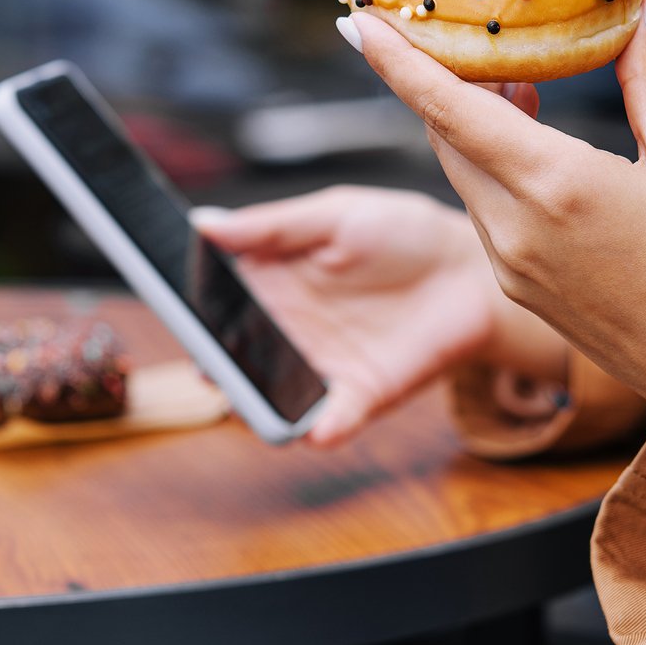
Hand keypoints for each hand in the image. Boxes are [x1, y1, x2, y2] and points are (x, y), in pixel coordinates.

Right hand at [192, 186, 567, 445]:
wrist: (468, 270)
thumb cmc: (401, 233)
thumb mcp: (335, 215)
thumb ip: (272, 226)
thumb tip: (203, 223)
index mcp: (270, 282)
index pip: (215, 303)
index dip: (192, 309)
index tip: (177, 308)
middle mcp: (285, 331)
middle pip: (233, 356)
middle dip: (215, 363)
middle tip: (206, 359)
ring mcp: (320, 367)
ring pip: (271, 396)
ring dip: (256, 403)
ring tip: (247, 398)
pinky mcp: (361, 395)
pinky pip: (332, 420)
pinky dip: (321, 429)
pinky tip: (317, 429)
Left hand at [343, 0, 645, 511]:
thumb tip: (643, 17)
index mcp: (555, 185)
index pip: (451, 109)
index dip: (399, 62)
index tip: (361, 23)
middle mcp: (516, 228)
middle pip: (446, 137)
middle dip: (446, 83)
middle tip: (476, 37)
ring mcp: (512, 267)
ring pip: (465, 177)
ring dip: (474, 128)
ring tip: (524, 86)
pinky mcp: (520, 292)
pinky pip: (486, 215)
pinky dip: (493, 174)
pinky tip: (535, 156)